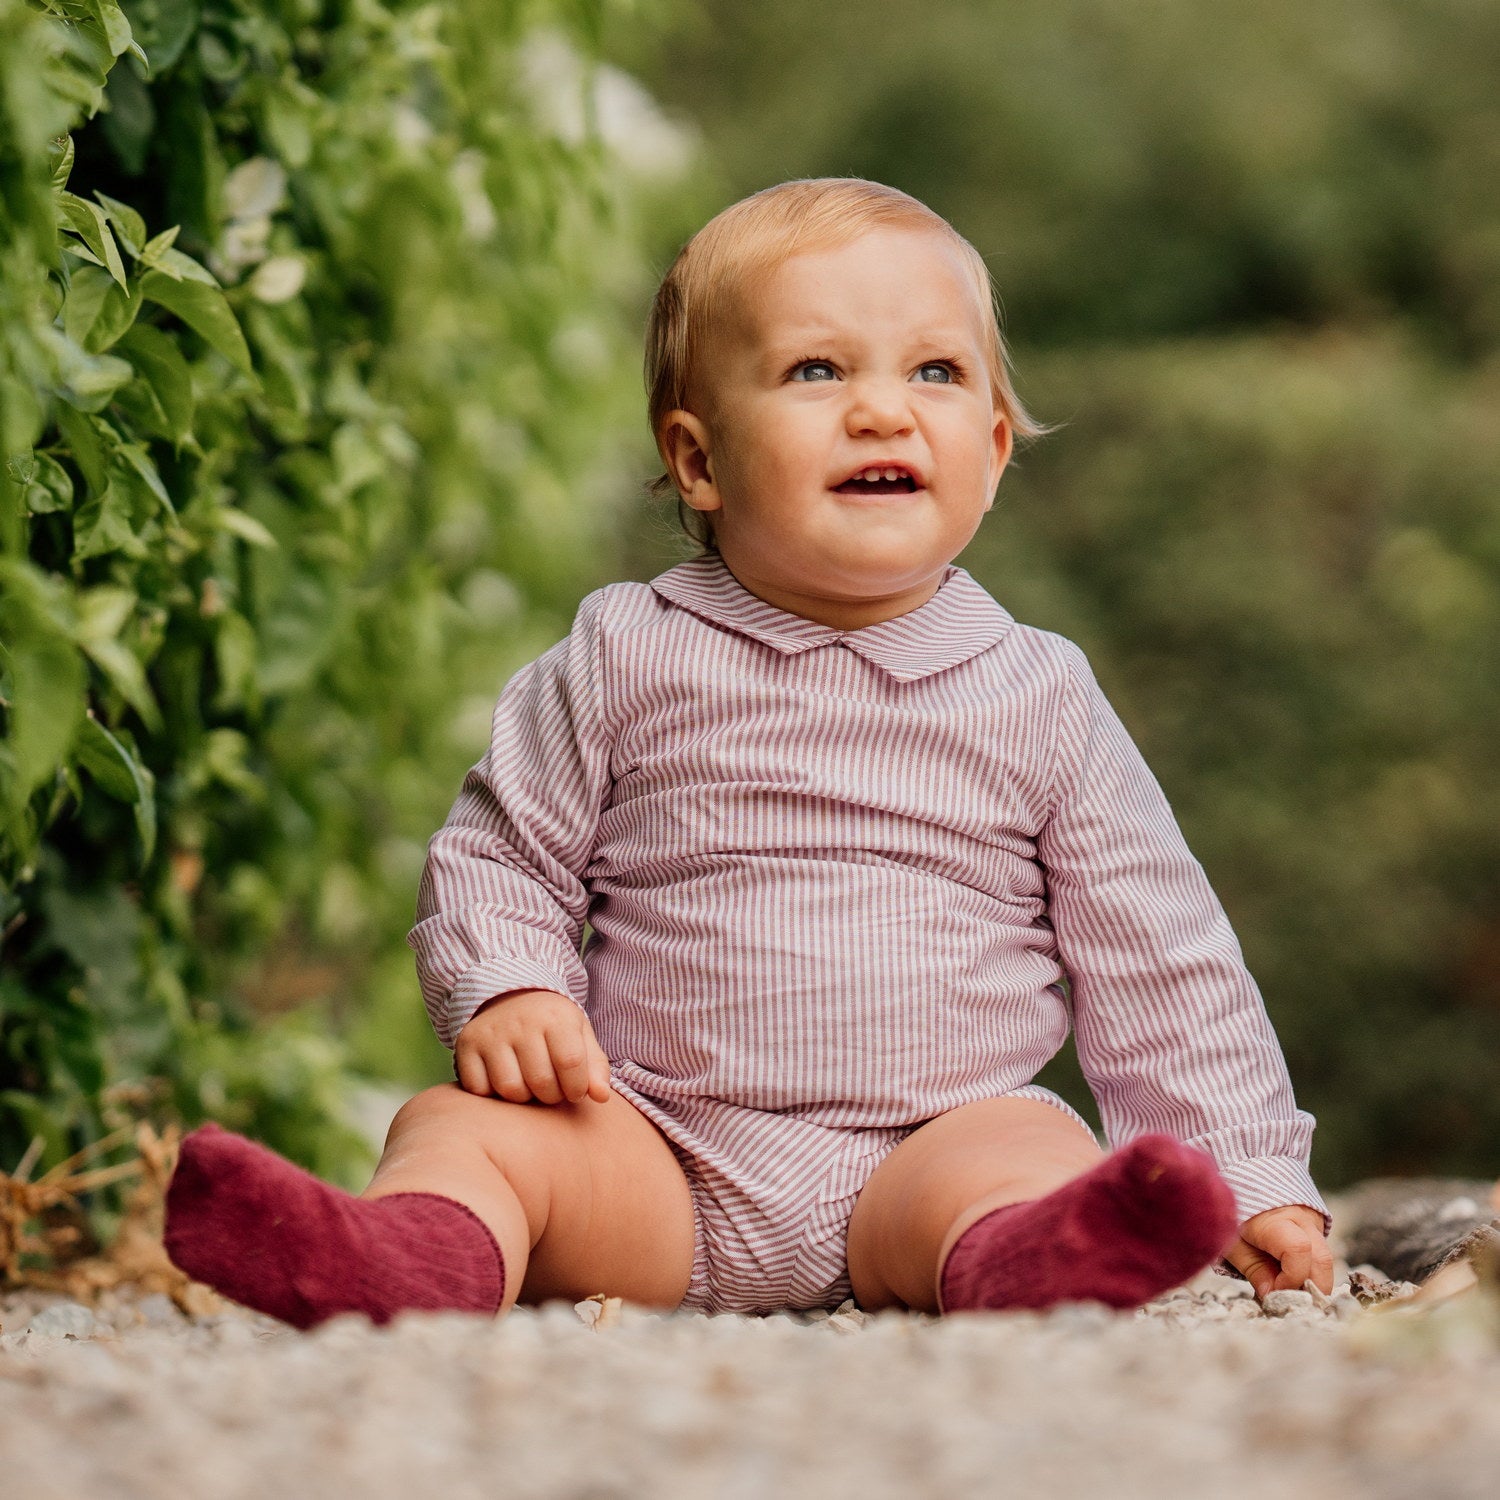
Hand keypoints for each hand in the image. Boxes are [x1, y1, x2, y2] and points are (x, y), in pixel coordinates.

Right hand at [454, 989, 611, 1104]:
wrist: (510, 996)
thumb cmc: (552, 1025)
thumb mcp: (580, 1036)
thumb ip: (595, 1067)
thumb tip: (601, 1097)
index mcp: (555, 1016)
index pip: (571, 1062)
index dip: (577, 1088)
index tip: (575, 1091)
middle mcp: (521, 1022)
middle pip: (541, 1082)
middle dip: (551, 1096)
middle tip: (551, 1088)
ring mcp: (491, 1033)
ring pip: (510, 1089)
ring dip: (523, 1097)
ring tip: (529, 1084)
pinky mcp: (467, 1044)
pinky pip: (480, 1088)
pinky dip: (492, 1094)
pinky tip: (503, 1079)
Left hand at [1222, 1204, 1333, 1297]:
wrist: (1244, 1182)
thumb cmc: (1234, 1214)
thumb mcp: (1234, 1244)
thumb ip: (1254, 1270)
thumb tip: (1271, 1296)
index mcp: (1275, 1219)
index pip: (1298, 1250)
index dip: (1291, 1277)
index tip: (1275, 1291)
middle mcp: (1301, 1219)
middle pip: (1322, 1260)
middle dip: (1311, 1288)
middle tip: (1291, 1302)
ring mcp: (1313, 1221)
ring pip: (1327, 1259)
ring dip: (1314, 1282)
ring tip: (1292, 1293)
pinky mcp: (1317, 1227)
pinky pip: (1322, 1254)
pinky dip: (1313, 1271)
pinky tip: (1296, 1281)